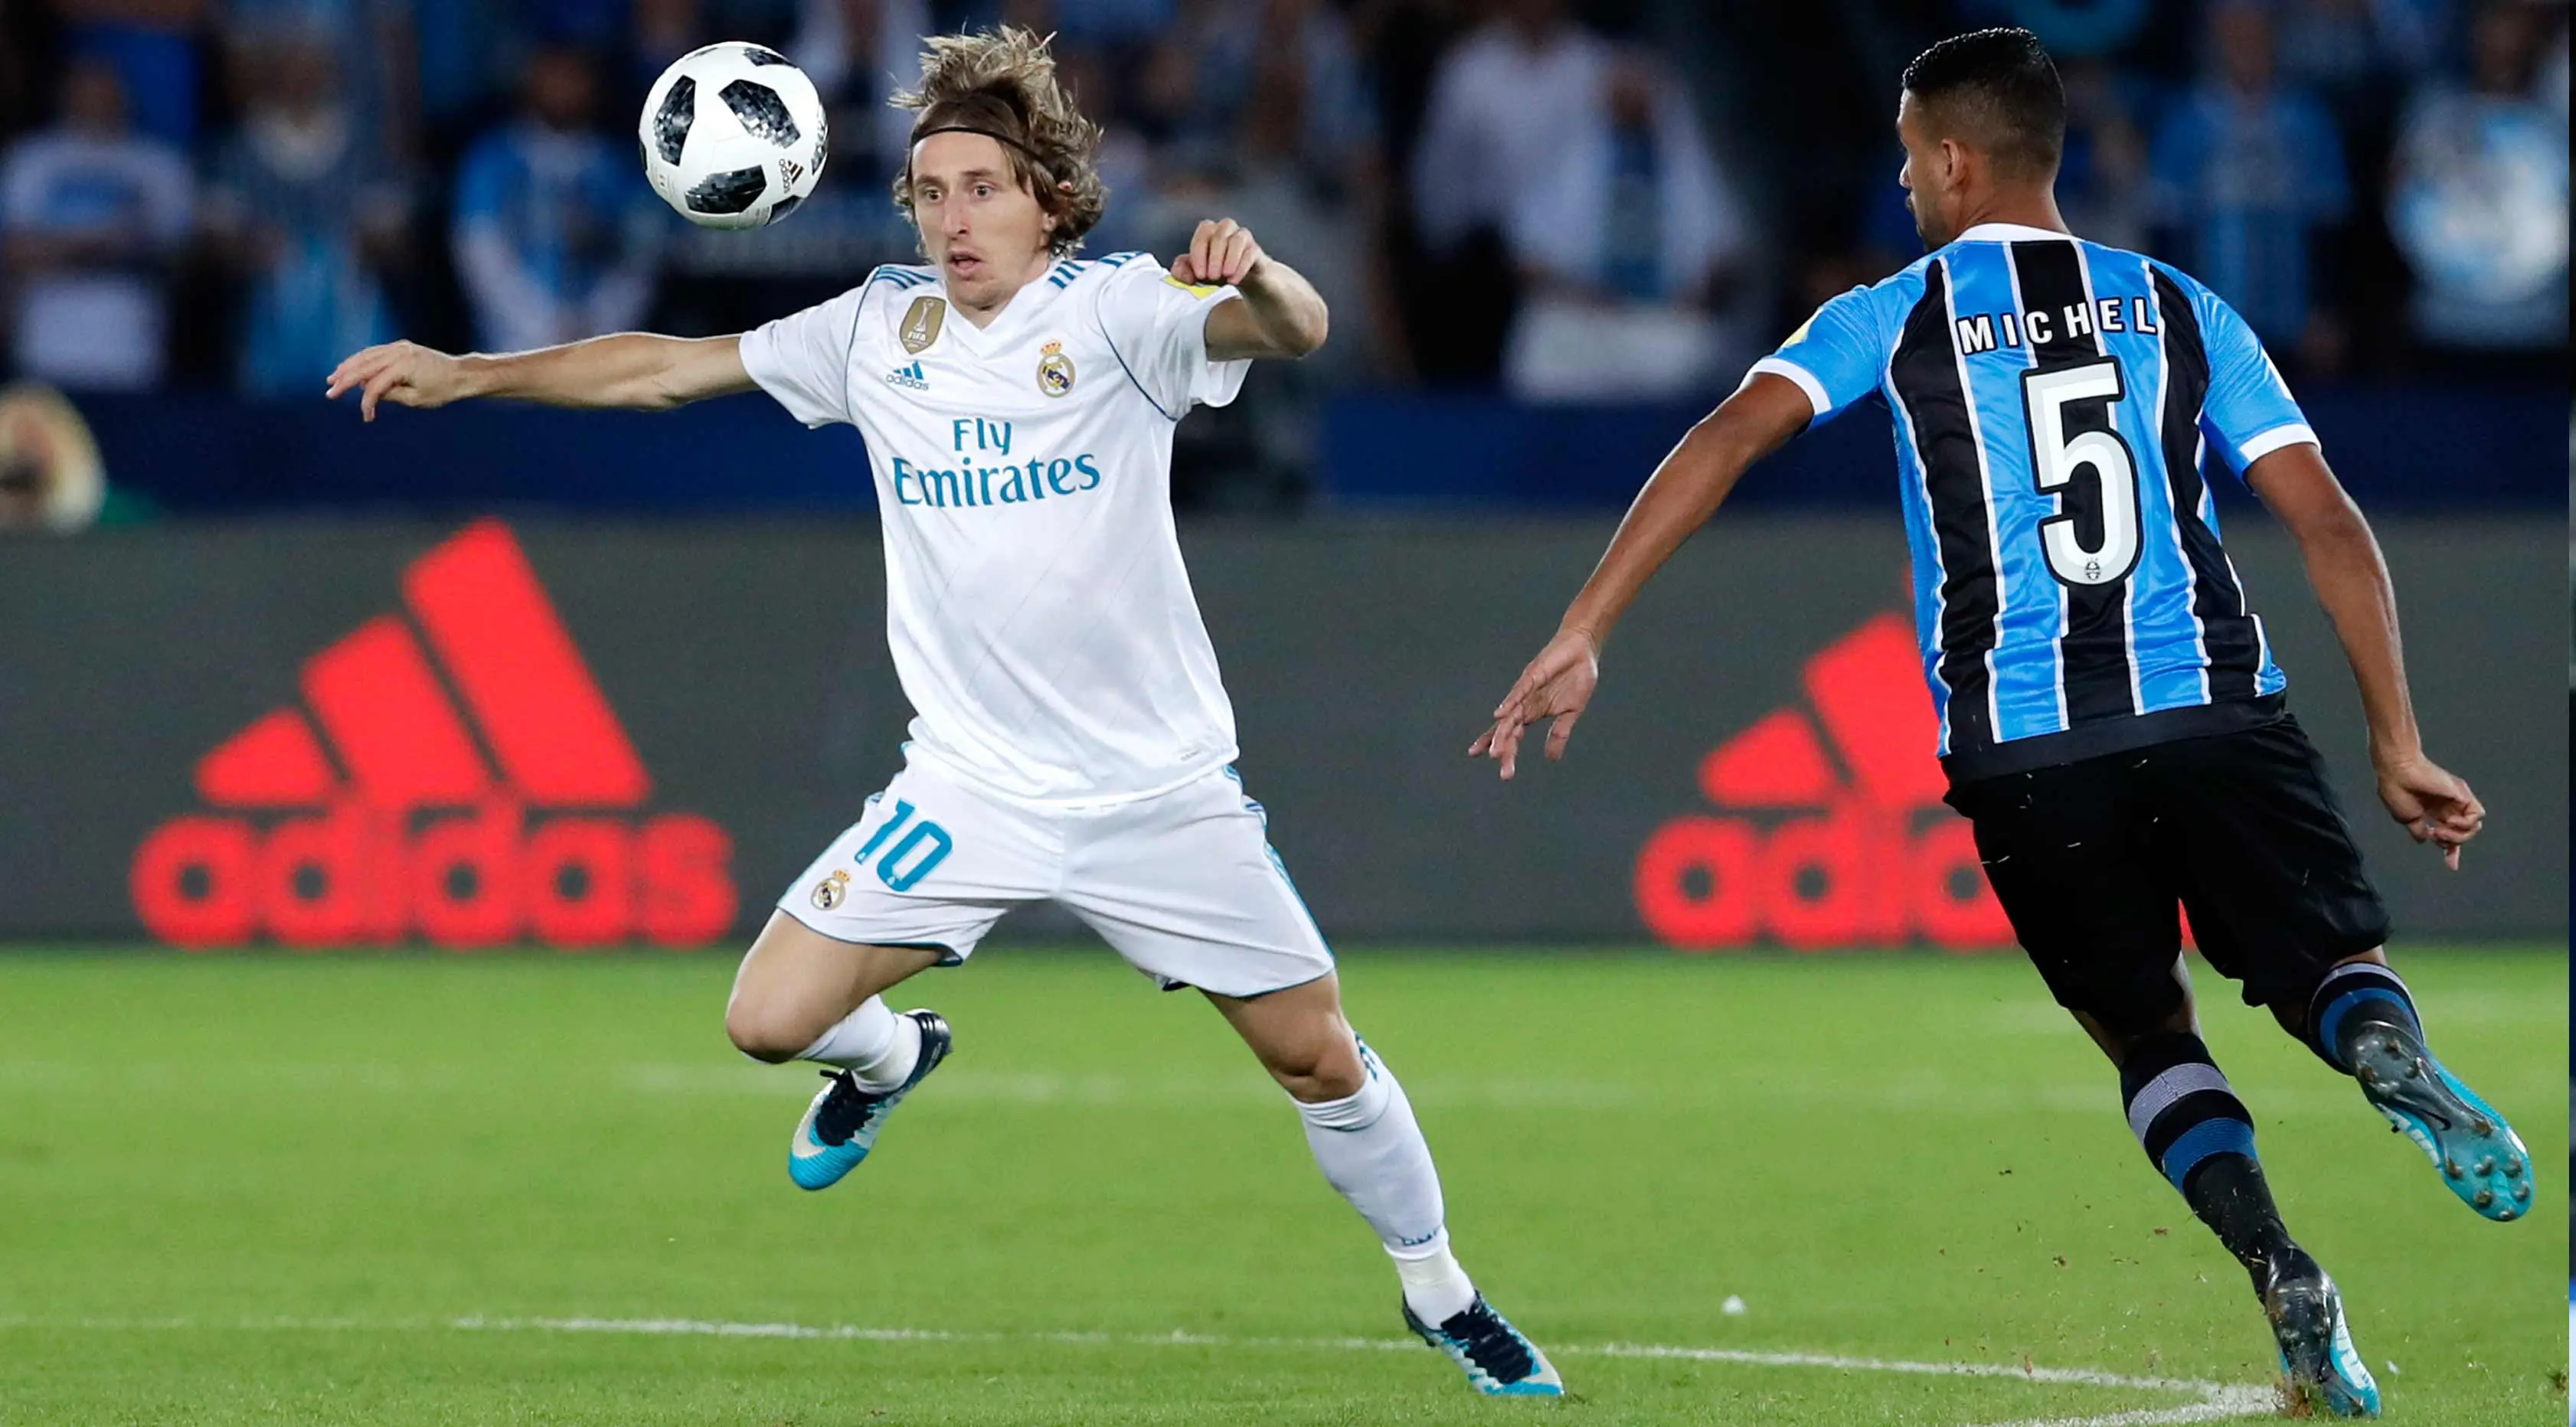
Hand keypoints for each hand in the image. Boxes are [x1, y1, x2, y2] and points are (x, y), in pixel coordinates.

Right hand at [326, 340, 468, 421]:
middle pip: (364, 366)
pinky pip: (375, 352)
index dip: (368, 402)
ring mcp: (399, 347)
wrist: (461, 374)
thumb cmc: (442, 390)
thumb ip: (390, 394)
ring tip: (334, 378)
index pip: (376, 385)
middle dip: (345, 379)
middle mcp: (399, 352)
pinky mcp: (401, 347)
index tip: (367, 417)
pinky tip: (350, 367)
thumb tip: (367, 390)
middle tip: (330, 391)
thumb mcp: (416, 399)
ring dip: (348, 366)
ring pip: (366, 356)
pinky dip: (360, 360)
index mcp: (404, 365)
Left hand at [1170, 218, 1263, 286]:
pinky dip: (1241, 267)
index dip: (1199, 254)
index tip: (1199, 275)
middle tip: (1212, 277)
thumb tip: (1183, 274)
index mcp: (1210, 230)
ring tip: (1224, 276)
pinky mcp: (1256, 251)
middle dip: (1214, 257)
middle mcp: (1227, 229)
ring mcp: (1244, 238)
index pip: (1203, 233)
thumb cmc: (1217, 270)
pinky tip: (1234, 280)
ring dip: (1229, 258)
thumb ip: (1182, 270)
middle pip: (1219, 235)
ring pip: (1237, 239)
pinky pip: (1250, 253)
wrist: (1244, 279)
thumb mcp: (1197, 272)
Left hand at [1468, 628, 1600, 780]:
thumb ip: (1560, 734)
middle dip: (1503, 749)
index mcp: (1533, 712)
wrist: (1583, 649)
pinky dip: (1509, 703)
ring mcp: (1527, 690)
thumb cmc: (1576, 678)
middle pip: (1509, 730)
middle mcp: (1525, 703)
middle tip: (1501, 769)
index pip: (1515, 736)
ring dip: (1502, 733)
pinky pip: (1519, 692)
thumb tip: (1551, 759)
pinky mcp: (1532, 676)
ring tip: (1494, 752)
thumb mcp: (1571, 712)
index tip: (1504, 772)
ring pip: (1510, 715)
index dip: (1507, 752)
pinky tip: (1500, 716)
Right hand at [2375, 751, 2483, 869]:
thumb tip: (2425, 840)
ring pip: (2474, 827)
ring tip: (2440, 829)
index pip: (2450, 833)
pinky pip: (2477, 816)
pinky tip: (2449, 821)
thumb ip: (2419, 830)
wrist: (2398, 771)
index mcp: (2435, 811)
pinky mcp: (2463, 795)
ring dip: (2458, 835)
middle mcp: (2449, 807)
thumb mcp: (2407, 818)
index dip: (2452, 851)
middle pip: (2464, 834)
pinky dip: (2465, 824)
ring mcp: (2457, 801)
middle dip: (2452, 843)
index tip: (2451, 866)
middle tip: (2435, 835)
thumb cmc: (2397, 791)